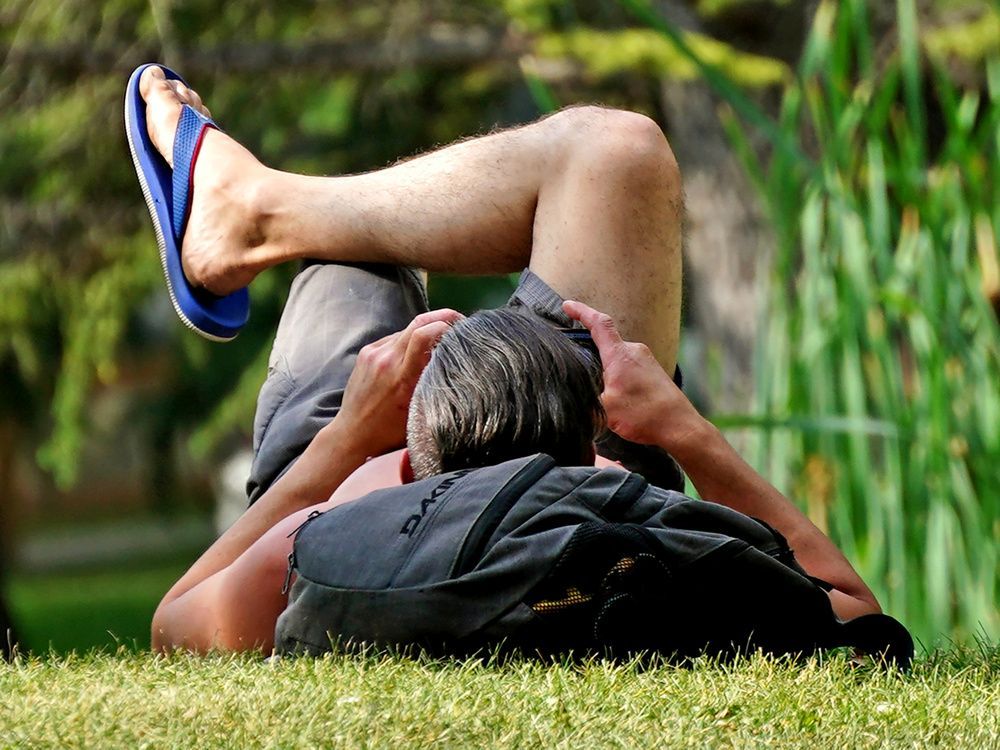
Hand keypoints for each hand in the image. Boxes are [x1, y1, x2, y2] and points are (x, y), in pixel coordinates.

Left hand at [336, 309, 462, 456]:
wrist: (351, 433)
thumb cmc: (387, 431)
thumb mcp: (418, 414)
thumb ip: (432, 389)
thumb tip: (454, 368)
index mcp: (401, 377)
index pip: (423, 335)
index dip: (445, 324)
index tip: (461, 329)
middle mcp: (386, 360)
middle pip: (418, 322)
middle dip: (442, 317)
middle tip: (459, 322)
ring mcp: (374, 354)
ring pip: (407, 329)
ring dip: (425, 331)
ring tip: (438, 342)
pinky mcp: (366, 352)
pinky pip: (394, 338)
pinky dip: (408, 341)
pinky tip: (414, 354)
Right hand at [563, 300, 702, 448]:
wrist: (679, 426)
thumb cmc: (646, 415)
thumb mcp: (605, 409)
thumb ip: (587, 395)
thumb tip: (575, 392)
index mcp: (620, 355)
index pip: (598, 323)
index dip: (581, 311)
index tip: (567, 306)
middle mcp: (634, 351)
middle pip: (605, 341)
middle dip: (589, 352)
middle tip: (577, 368)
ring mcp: (645, 360)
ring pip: (616, 357)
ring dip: (604, 370)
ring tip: (599, 392)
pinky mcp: (652, 371)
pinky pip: (627, 366)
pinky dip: (617, 376)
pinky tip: (616, 396)